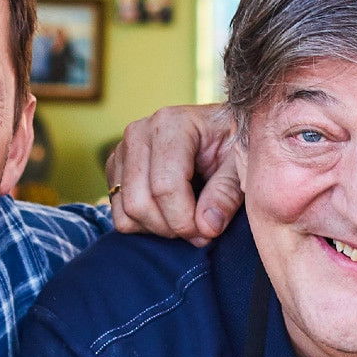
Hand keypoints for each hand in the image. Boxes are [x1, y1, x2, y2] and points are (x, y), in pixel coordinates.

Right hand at [105, 104, 242, 245]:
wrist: (221, 131)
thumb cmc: (233, 144)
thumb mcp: (241, 164)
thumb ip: (226, 193)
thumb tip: (207, 227)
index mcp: (171, 124)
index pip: (165, 186)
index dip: (185, 220)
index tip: (208, 232)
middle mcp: (139, 133)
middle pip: (139, 203)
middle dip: (172, 228)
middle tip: (200, 231)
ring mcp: (122, 151)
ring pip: (126, 212)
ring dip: (158, 229)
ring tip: (187, 219)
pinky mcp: (116, 169)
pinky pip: (119, 215)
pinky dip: (144, 225)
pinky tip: (169, 213)